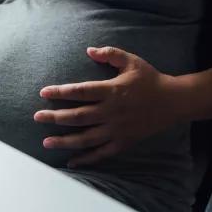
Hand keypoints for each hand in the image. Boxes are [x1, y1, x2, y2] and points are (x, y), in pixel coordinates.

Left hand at [33, 46, 178, 167]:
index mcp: (112, 91)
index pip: (80, 92)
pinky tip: (71, 161)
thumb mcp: (132, 61)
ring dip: (65, 141)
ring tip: (46, 142)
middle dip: (55, 117)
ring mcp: (117, 129)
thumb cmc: (150, 79)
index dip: (60, 92)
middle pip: (78, 116)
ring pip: (86, 138)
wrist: (175, 101)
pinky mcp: (124, 142)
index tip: (43, 93)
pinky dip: (86, 159)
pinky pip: (102, 153)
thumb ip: (110, 54)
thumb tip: (89, 50)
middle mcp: (112, 112)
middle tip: (37, 117)